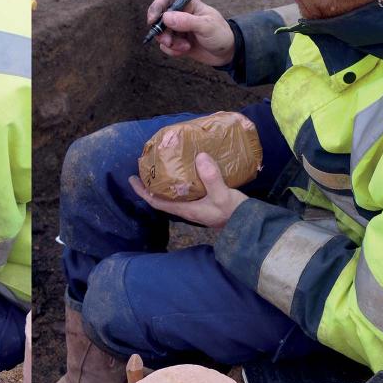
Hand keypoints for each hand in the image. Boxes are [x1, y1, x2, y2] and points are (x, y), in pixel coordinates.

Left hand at [129, 153, 247, 228]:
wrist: (249, 225)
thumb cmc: (233, 212)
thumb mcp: (222, 195)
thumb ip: (211, 178)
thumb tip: (199, 157)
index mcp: (186, 209)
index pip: (157, 202)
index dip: (143, 192)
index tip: (132, 180)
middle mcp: (188, 209)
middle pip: (163, 198)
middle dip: (151, 185)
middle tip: (145, 169)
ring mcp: (197, 207)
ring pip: (175, 195)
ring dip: (166, 183)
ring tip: (163, 167)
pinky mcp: (207, 203)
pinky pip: (188, 192)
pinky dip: (182, 182)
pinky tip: (187, 172)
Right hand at [147, 0, 235, 65]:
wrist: (227, 54)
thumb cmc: (221, 34)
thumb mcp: (207, 26)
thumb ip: (187, 21)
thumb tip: (166, 17)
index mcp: (188, 4)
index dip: (156, 7)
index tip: (152, 20)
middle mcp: (180, 15)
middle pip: (159, 19)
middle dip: (161, 32)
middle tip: (168, 41)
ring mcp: (177, 29)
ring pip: (161, 35)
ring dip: (170, 43)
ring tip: (185, 47)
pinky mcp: (176, 42)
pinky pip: (165, 47)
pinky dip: (173, 51)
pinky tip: (185, 51)